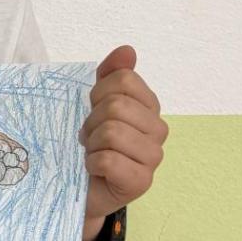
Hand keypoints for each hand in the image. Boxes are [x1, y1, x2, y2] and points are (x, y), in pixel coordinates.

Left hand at [79, 49, 167, 238]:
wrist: (83, 189)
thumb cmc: (91, 145)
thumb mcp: (95, 105)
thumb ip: (110, 76)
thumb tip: (127, 51)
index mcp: (149, 107)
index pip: (124, 80)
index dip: (98, 94)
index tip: (92, 112)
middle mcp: (158, 130)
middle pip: (116, 105)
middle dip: (91, 121)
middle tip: (89, 138)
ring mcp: (153, 157)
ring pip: (112, 132)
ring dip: (91, 144)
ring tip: (92, 153)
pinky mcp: (142, 181)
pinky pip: (109, 160)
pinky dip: (92, 163)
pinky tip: (94, 170)